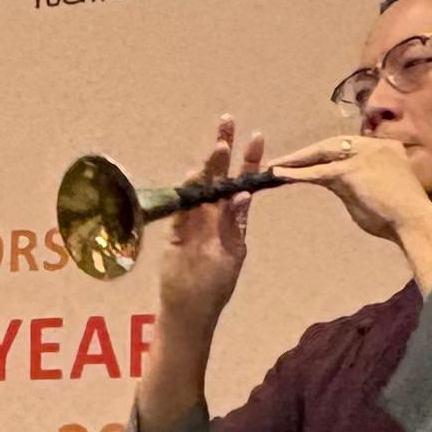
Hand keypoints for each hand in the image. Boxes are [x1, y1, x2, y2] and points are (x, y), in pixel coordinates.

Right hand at [147, 122, 264, 332]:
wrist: (190, 310)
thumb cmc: (214, 286)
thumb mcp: (232, 254)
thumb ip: (235, 225)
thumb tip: (243, 194)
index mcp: (230, 220)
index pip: (241, 183)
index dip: (249, 161)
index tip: (256, 136)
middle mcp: (211, 215)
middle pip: (218, 176)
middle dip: (222, 149)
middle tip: (227, 122)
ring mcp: (192, 223)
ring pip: (199, 188)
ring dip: (208, 167)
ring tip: (218, 146)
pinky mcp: (175, 234)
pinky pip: (181, 210)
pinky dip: (187, 194)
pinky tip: (194, 177)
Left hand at [271, 132, 431, 245]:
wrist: (415, 223)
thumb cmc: (398, 216)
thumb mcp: (375, 191)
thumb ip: (355, 182)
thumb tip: (333, 182)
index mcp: (384, 147)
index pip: (346, 146)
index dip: (323, 153)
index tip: (306, 159)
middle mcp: (375, 145)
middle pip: (332, 144)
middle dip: (305, 153)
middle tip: (282, 160)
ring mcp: (364, 154)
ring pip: (323, 153)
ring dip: (297, 161)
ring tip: (275, 167)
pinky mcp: (352, 169)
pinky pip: (319, 171)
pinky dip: (298, 174)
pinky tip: (281, 175)